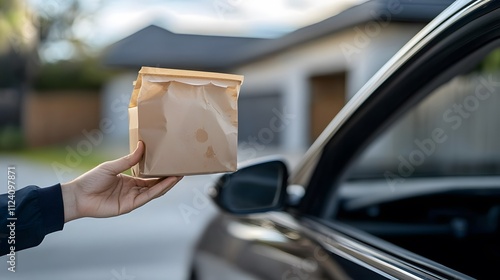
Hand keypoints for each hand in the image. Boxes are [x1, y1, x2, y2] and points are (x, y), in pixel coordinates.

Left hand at [61, 141, 181, 221]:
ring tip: (179, 174)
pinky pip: (147, 197)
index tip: (170, 163)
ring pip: (154, 191)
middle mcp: (133, 190)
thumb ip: (128, 159)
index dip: (161, 171)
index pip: (149, 176)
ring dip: (167, 183)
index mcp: (129, 180)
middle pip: (155, 184)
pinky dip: (158, 190)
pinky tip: (167, 182)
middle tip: (180, 168)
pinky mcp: (130, 205)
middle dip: (168, 177)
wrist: (78, 196)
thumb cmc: (91, 180)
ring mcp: (132, 198)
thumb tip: (142, 145)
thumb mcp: (111, 166)